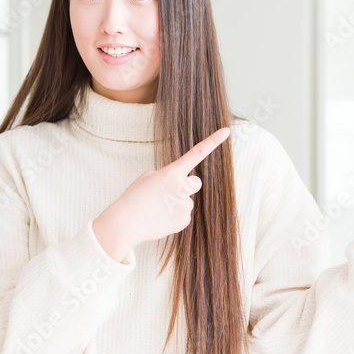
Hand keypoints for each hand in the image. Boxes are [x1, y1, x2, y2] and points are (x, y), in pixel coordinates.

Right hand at [97, 127, 230, 248]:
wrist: (126, 222)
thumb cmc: (134, 198)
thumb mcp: (147, 178)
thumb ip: (167, 176)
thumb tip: (178, 184)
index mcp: (171, 172)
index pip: (196, 153)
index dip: (213, 141)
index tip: (226, 131)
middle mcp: (181, 186)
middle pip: (196, 182)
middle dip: (187, 186)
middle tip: (169, 194)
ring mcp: (185, 204)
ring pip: (186, 201)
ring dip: (175, 204)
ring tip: (157, 209)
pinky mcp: (184, 220)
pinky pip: (183, 215)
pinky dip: (173, 217)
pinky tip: (160, 219)